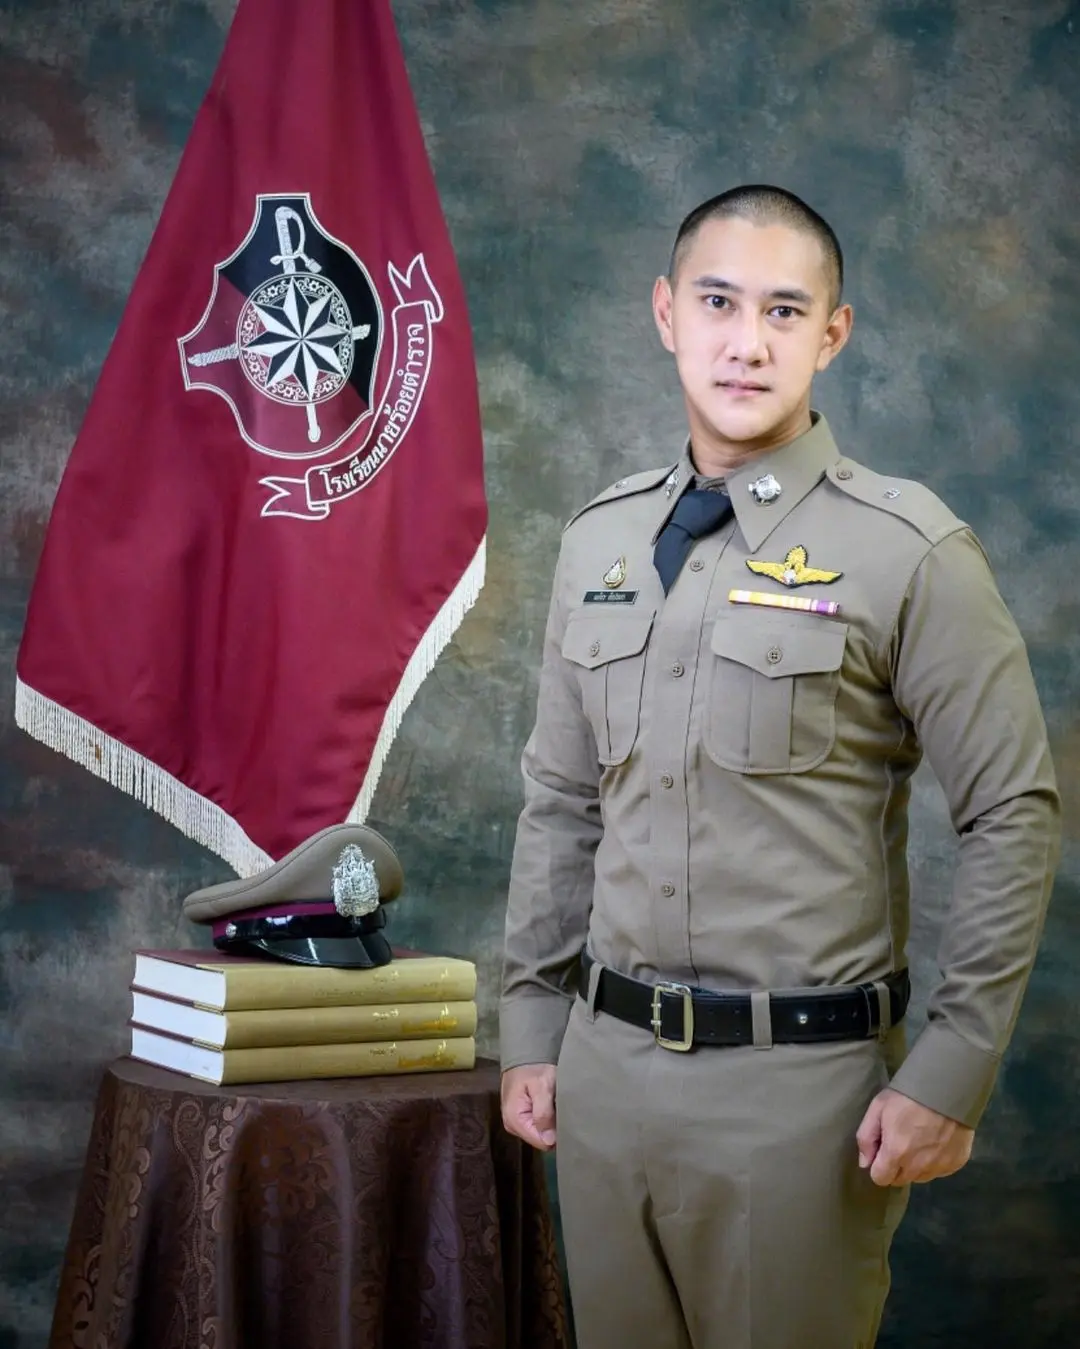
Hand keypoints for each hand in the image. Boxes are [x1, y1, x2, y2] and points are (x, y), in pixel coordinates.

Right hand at [501, 1063, 557, 1150]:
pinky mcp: (522, 1116)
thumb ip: (544, 1114)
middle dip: (553, 1127)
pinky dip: (548, 1117)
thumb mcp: (542, 1087)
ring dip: (551, 1121)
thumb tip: (550, 1141)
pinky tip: (552, 1105)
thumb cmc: (533, 1067)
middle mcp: (513, 1125)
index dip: (555, 1133)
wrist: (524, 1052)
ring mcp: (517, 1121)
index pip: (541, 1143)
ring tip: (556, 1104)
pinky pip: (539, 1124)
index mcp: (514, 1120)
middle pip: (541, 1139)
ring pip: (541, 1133)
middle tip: (561, 1108)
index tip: (564, 1118)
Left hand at [856, 1087, 973, 1185]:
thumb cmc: (907, 1096)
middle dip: (896, 1166)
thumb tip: (865, 1163)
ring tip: (918, 1140)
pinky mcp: (957, 1163)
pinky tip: (935, 1141)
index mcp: (896, 1154)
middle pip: (901, 1179)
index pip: (881, 1179)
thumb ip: (866, 1138)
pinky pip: (940, 1171)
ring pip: (920, 1177)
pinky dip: (935, 1161)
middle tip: (900, 1142)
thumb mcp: (878, 1109)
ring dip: (915, 1166)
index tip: (882, 1151)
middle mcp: (918, 1167)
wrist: (947, 1088)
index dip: (878, 1166)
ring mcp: (940, 1166)